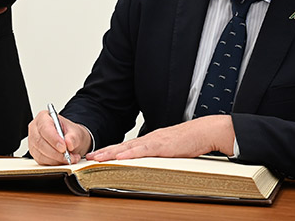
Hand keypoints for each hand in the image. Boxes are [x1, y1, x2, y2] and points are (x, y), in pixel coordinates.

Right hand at [27, 110, 91, 164]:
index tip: (64, 147)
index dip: (53, 138)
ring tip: (70, 158)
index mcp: (44, 118)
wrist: (70, 141)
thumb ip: (73, 137)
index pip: (44, 127)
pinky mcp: (35, 154)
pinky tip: (63, 160)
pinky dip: (54, 163)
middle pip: (39, 142)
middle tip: (68, 156)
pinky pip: (42, 161)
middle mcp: (35, 129)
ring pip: (40, 153)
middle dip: (55, 152)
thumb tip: (69, 143)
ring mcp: (33, 142)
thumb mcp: (76, 132)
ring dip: (56, 159)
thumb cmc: (70, 133)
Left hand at [85, 116, 234, 161]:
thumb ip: (159, 154)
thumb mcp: (170, 149)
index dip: (110, 151)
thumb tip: (149, 164)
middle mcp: (149, 139)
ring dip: (111, 153)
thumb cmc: (191, 140)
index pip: (126, 146)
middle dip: (104, 152)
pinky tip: (119, 157)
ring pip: (128, 147)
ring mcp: (155, 141)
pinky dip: (129, 154)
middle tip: (88, 157)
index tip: (97, 156)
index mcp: (150, 140)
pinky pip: (143, 150)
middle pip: (122, 146)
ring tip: (97, 158)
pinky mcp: (163, 145)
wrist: (206, 131)